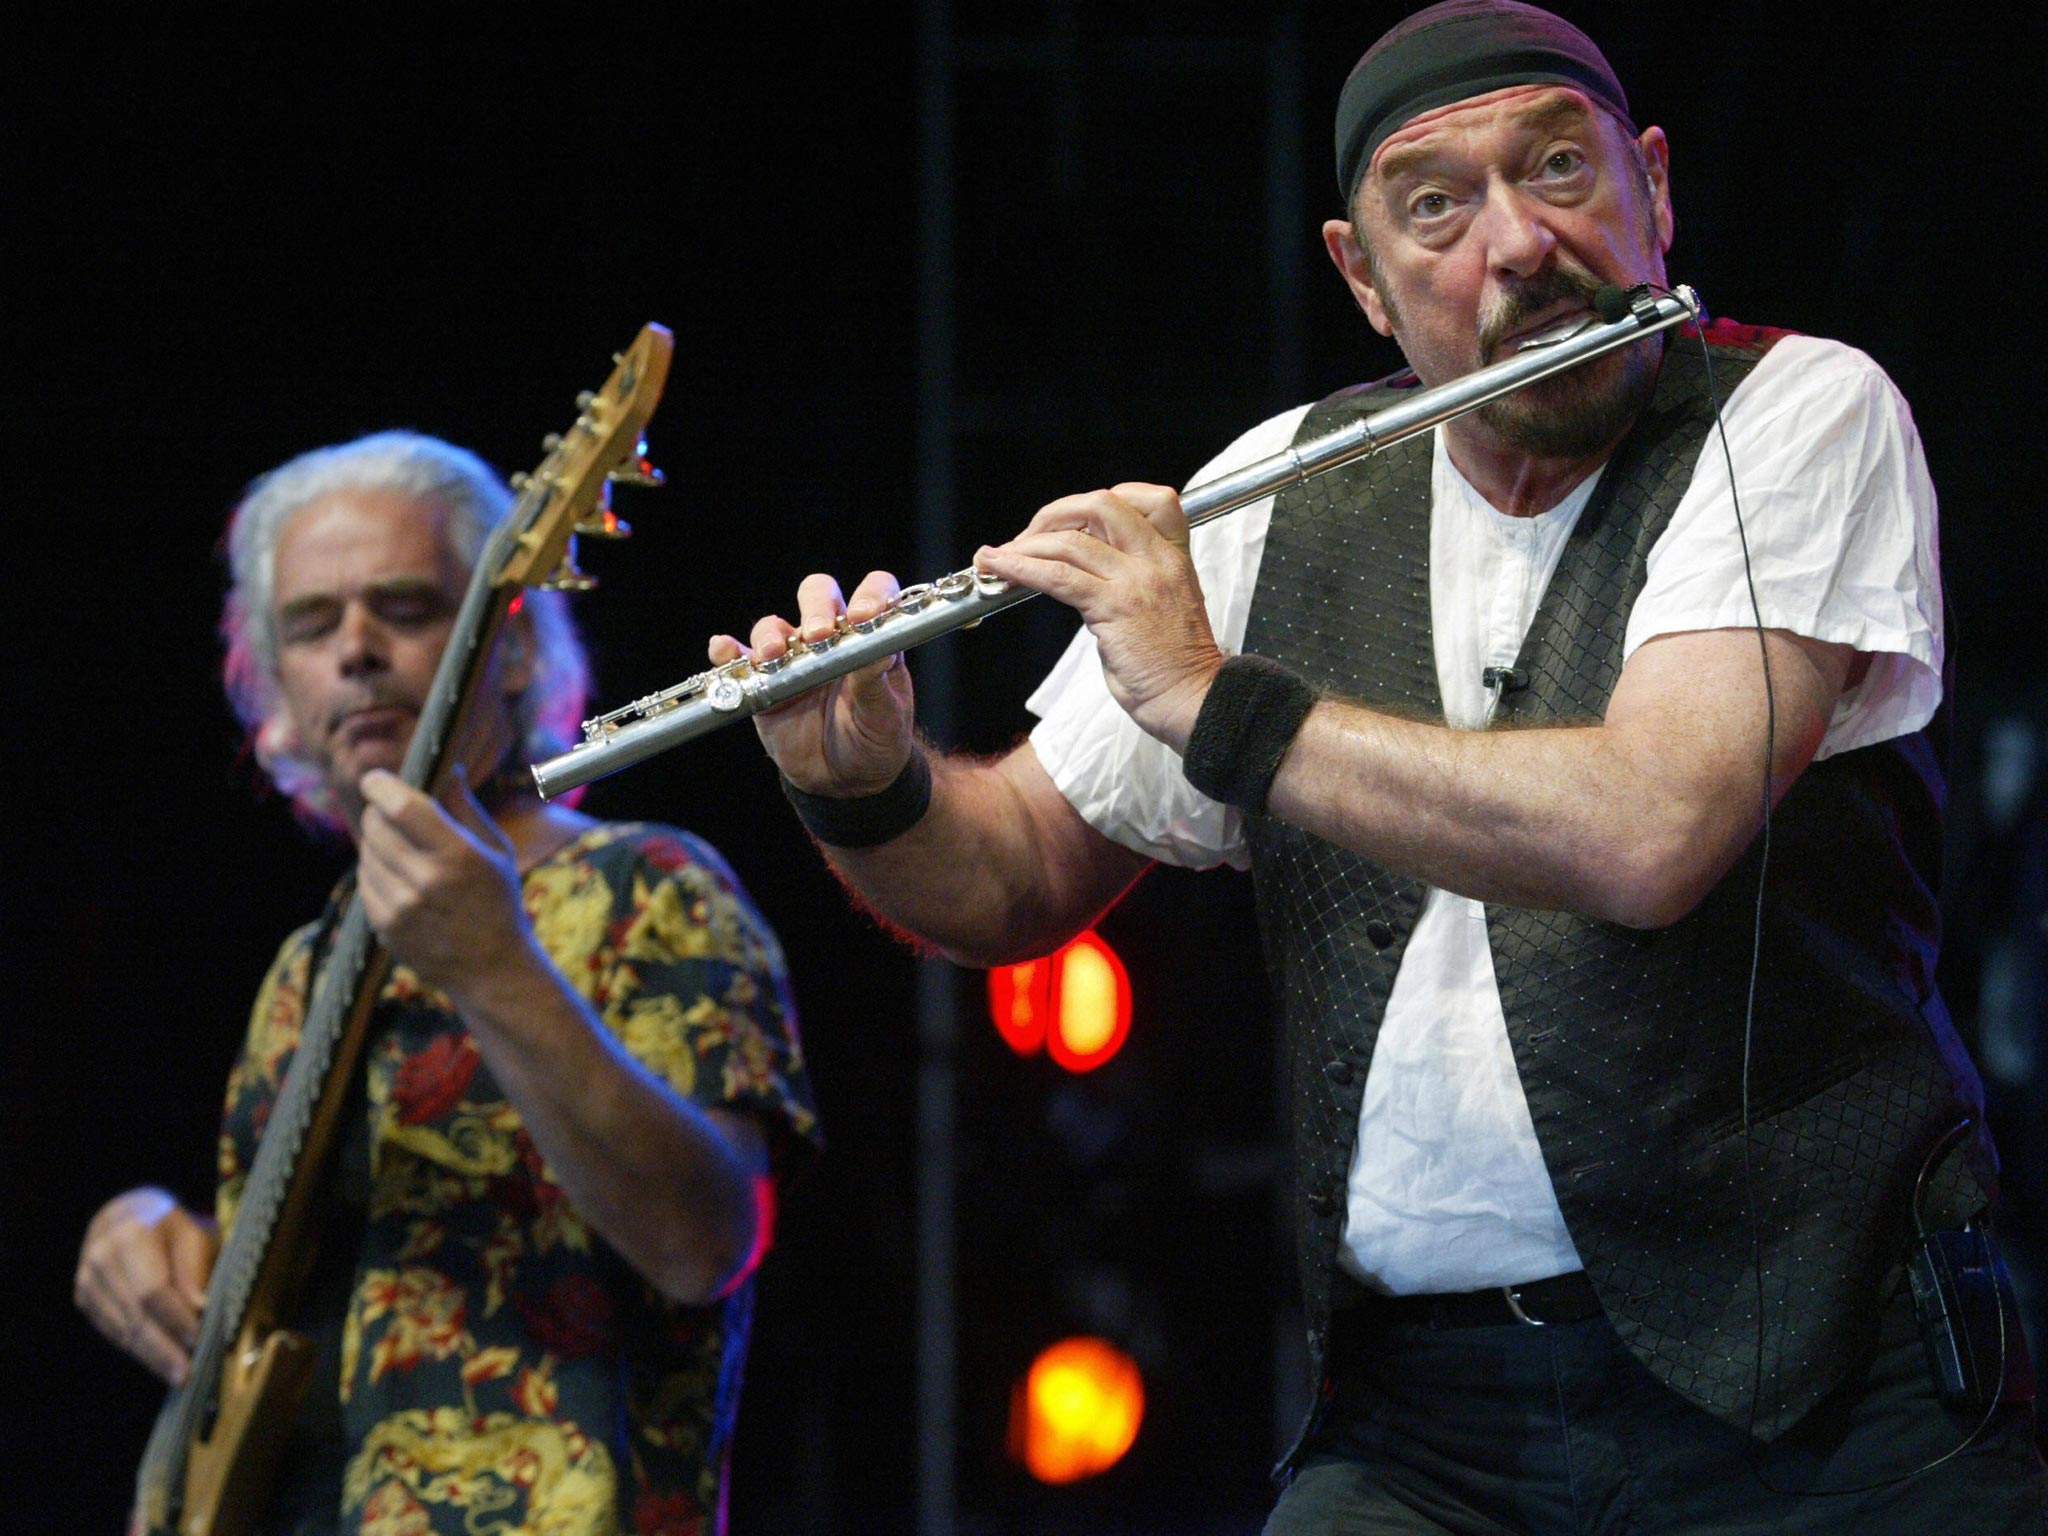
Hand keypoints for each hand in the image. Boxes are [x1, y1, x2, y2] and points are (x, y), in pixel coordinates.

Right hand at [75, 1187, 217, 1384]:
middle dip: (162, 1348)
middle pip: (134, 1314)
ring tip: (177, 1375)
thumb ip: (194, 1270)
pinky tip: (158, 1362)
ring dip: (151, 1355)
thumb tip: (200, 1311)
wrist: (125, 1215)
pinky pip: (112, 1330)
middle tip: (186, 1374)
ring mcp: (87, 1281)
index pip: (152, 1290)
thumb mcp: (192, 1235)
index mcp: (130, 1236)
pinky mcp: (84, 1299)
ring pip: (122, 1328)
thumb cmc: (169, 1227)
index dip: (175, 1318)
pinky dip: (137, 1348)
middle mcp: (100, 1259)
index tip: (198, 1340)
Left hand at [357, 766, 538, 1001]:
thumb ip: (467, 808)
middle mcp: (425, 880)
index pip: (400, 806)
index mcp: (458, 854)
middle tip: (392, 814)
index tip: (374, 779)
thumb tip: (449, 768)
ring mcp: (401, 906)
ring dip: (377, 843)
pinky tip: (399, 877)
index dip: (380, 786)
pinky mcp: (385, 926)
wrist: (491, 969)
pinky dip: (375, 871)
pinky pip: (364, 881)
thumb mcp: (496, 850)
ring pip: (366, 853)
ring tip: (403, 851)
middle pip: (376, 825)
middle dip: (379, 812)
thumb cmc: (498, 901)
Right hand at [709, 571, 918, 796]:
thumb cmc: (874, 740)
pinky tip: (723, 650)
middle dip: (815, 608)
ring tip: (772, 657)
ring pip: (774, 626)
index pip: (873, 594)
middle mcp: (831, 639)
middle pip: (818, 596)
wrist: (845, 781)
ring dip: (770, 635)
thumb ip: (876, 680)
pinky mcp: (763, 683)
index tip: (863, 617)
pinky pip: (739, 659)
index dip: (870, 594)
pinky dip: (726, 651)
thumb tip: (878, 645)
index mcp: (870, 639)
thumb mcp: (885, 714)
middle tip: (816, 635)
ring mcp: (794, 659)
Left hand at [976, 483, 1224, 748]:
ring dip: (1025, 544)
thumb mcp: (1162, 605)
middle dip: (1055, 513)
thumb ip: (1130, 579)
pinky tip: (1000, 568)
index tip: (1075, 519)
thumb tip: (1082, 569)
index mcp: (1174, 557)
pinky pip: (1058, 576)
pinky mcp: (1113, 608)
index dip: (1108, 498)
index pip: (1153, 499)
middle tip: (1029, 536)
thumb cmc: (1173, 665)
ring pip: (1071, 541)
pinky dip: (1021, 567)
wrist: (1191, 700)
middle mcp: (1157, 561)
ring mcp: (1136, 582)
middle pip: (1101, 505)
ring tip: (998, 556)